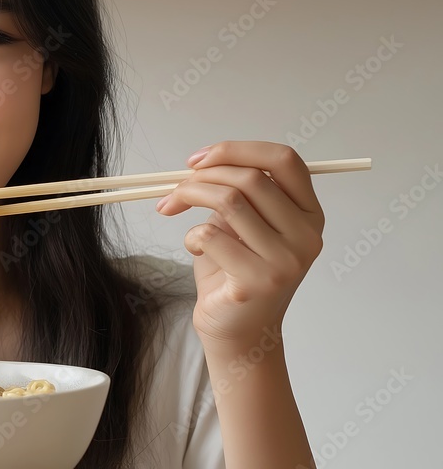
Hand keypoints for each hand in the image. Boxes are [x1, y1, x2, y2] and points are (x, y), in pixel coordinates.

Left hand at [155, 141, 324, 355]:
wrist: (237, 332)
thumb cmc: (234, 272)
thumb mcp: (242, 225)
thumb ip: (236, 193)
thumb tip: (200, 163)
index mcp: (309, 215)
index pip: (285, 160)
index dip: (237, 150)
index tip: (199, 158)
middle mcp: (306, 237)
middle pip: (250, 178)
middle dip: (202, 176)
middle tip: (176, 189)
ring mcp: (286, 262)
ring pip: (229, 202)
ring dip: (188, 198)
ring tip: (173, 209)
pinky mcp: (257, 282)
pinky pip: (210, 236)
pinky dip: (190, 236)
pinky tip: (195, 249)